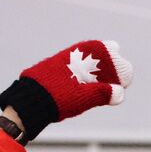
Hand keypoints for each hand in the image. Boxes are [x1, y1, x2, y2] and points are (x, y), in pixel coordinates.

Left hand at [0, 41, 133, 138]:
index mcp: (81, 56)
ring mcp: (61, 62)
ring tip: (101, 85)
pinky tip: (85, 85)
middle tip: (115, 81)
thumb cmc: (56, 98)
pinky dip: (83, 74)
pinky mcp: (53, 70)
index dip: (118, 65)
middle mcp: (71, 55)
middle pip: (96, 53)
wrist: (27, 101)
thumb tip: (120, 93)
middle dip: (108, 66)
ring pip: (84, 60)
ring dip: (96, 71)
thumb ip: (103, 93)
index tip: (122, 80)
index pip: (106, 51)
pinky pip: (73, 67)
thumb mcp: (83, 97)